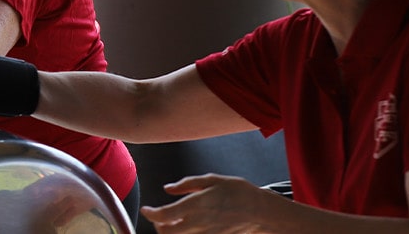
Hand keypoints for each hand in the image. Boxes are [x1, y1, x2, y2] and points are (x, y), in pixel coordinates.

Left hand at [140, 174, 285, 232]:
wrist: (262, 212)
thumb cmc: (238, 192)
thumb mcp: (212, 180)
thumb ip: (187, 184)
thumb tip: (168, 189)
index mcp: (196, 204)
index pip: (164, 215)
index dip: (150, 214)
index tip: (146, 209)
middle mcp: (199, 223)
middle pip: (167, 233)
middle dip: (158, 226)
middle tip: (158, 218)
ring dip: (171, 232)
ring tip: (171, 223)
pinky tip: (186, 227)